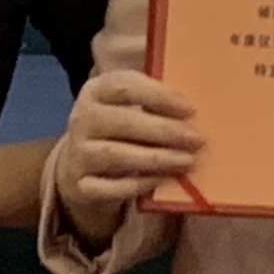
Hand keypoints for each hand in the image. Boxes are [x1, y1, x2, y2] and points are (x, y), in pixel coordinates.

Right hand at [50, 70, 200, 244]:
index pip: (125, 86)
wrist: (79, 165)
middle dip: (164, 130)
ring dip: (156, 158)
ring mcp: (77, 154)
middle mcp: (82, 119)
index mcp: (96, 91)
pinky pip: (111, 187)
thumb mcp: (127, 106)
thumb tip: (193, 109)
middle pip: (123, 122)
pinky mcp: (80, 186)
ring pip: (116, 155)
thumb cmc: (116, 128)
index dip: (159, 96)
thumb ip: (153, 101)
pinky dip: (140, 184)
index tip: (189, 108)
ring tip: (186, 160)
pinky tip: (163, 179)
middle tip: (196, 139)